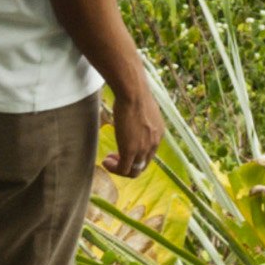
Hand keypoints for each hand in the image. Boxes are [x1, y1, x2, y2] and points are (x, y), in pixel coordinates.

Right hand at [102, 61, 168, 181]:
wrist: (133, 93)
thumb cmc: (136, 94)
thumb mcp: (144, 109)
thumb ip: (142, 118)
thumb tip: (134, 114)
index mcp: (158, 134)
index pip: (149, 153)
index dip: (135, 155)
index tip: (122, 149)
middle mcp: (154, 144)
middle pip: (142, 165)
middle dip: (127, 163)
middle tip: (113, 157)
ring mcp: (143, 149)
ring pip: (134, 171)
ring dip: (120, 168)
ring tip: (108, 161)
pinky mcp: (130, 150)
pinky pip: (123, 169)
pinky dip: (114, 169)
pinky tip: (106, 162)